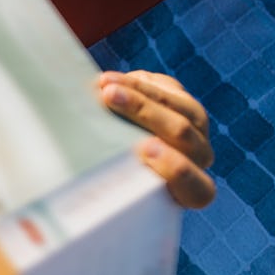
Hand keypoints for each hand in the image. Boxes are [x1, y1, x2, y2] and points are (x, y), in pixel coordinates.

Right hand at [99, 70, 215, 208]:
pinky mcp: (185, 102)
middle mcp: (200, 158)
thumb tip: (75, 178)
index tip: (145, 148)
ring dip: (137, 91)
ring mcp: (198, 128)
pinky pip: (168, 88)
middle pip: (181, 131)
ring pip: (176, 104)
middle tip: (109, 97)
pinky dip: (138, 82)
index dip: (176, 168)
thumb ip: (116, 192)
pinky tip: (110, 80)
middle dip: (144, 111)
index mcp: (191, 192)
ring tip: (104, 83)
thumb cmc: (118, 184)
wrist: (127, 156)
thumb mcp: (121, 193)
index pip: (197, 189)